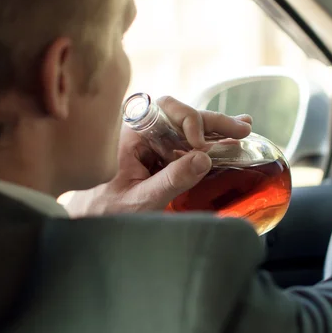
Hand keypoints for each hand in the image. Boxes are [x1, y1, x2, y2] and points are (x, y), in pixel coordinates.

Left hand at [65, 96, 251, 216]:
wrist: (88, 223)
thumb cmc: (105, 212)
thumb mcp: (140, 200)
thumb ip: (171, 180)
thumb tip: (203, 158)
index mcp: (131, 135)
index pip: (164, 109)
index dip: (189, 120)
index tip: (201, 145)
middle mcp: (142, 134)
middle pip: (182, 116)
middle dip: (213, 121)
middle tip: (242, 128)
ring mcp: (151, 146)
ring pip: (187, 129)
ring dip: (216, 130)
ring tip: (243, 130)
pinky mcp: (158, 159)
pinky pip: (185, 146)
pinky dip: (208, 145)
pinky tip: (228, 142)